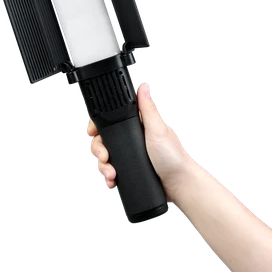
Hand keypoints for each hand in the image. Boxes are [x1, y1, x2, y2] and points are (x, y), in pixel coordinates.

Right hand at [85, 80, 188, 202]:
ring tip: (111, 174)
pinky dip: (108, 177)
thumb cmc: (173, 157)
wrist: (178, 186)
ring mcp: (129, 155)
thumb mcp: (157, 130)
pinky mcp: (129, 170)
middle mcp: (132, 139)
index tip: (93, 132)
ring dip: (104, 167)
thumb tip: (143, 86)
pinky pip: (111, 171)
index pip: (111, 120)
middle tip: (105, 157)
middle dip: (99, 151)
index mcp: (138, 126)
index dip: (99, 126)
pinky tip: (111, 181)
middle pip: (104, 140)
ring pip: (106, 158)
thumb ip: (148, 109)